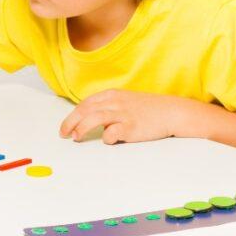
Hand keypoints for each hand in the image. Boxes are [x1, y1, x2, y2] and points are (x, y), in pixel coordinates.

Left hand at [58, 89, 181, 144]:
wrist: (171, 112)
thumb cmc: (147, 109)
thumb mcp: (124, 102)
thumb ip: (107, 108)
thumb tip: (88, 120)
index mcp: (111, 95)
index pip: (85, 104)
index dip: (72, 116)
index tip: (65, 128)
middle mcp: (115, 102)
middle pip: (85, 110)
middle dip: (70, 122)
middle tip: (64, 134)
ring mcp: (124, 114)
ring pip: (95, 117)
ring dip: (82, 128)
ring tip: (76, 138)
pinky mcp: (132, 126)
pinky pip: (113, 132)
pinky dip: (106, 137)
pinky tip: (107, 140)